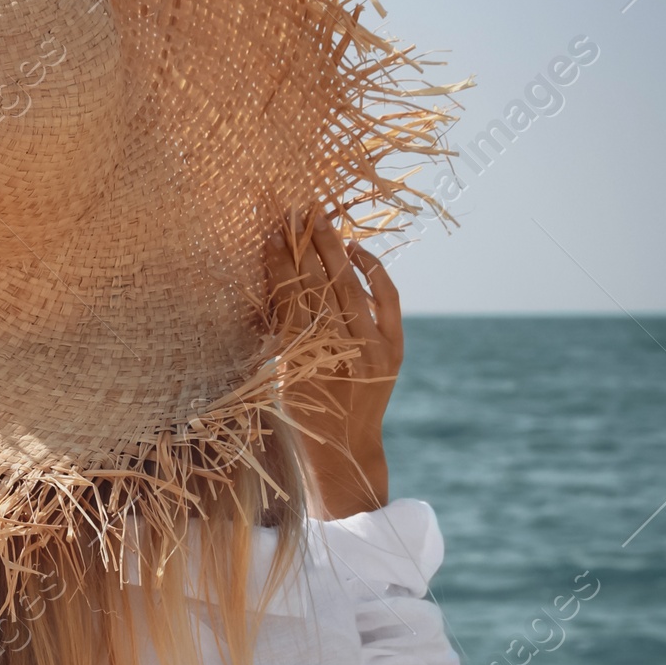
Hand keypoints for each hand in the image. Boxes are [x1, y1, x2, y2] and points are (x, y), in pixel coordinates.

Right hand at [272, 207, 401, 516]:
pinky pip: (385, 299)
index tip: (271, 236)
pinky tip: (356, 251)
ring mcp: (372, 350)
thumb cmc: (302, 416)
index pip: (289, 297)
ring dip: (334, 249)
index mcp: (301, 360)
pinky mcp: (394, 349)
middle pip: (319, 283)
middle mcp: (339, 352)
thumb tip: (274, 278)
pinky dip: (372, 272)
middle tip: (295, 213)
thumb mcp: (278, 374)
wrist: (344, 451)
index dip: (280, 264)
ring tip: (320, 221)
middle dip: (306, 245)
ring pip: (349, 285)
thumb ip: (277, 330)